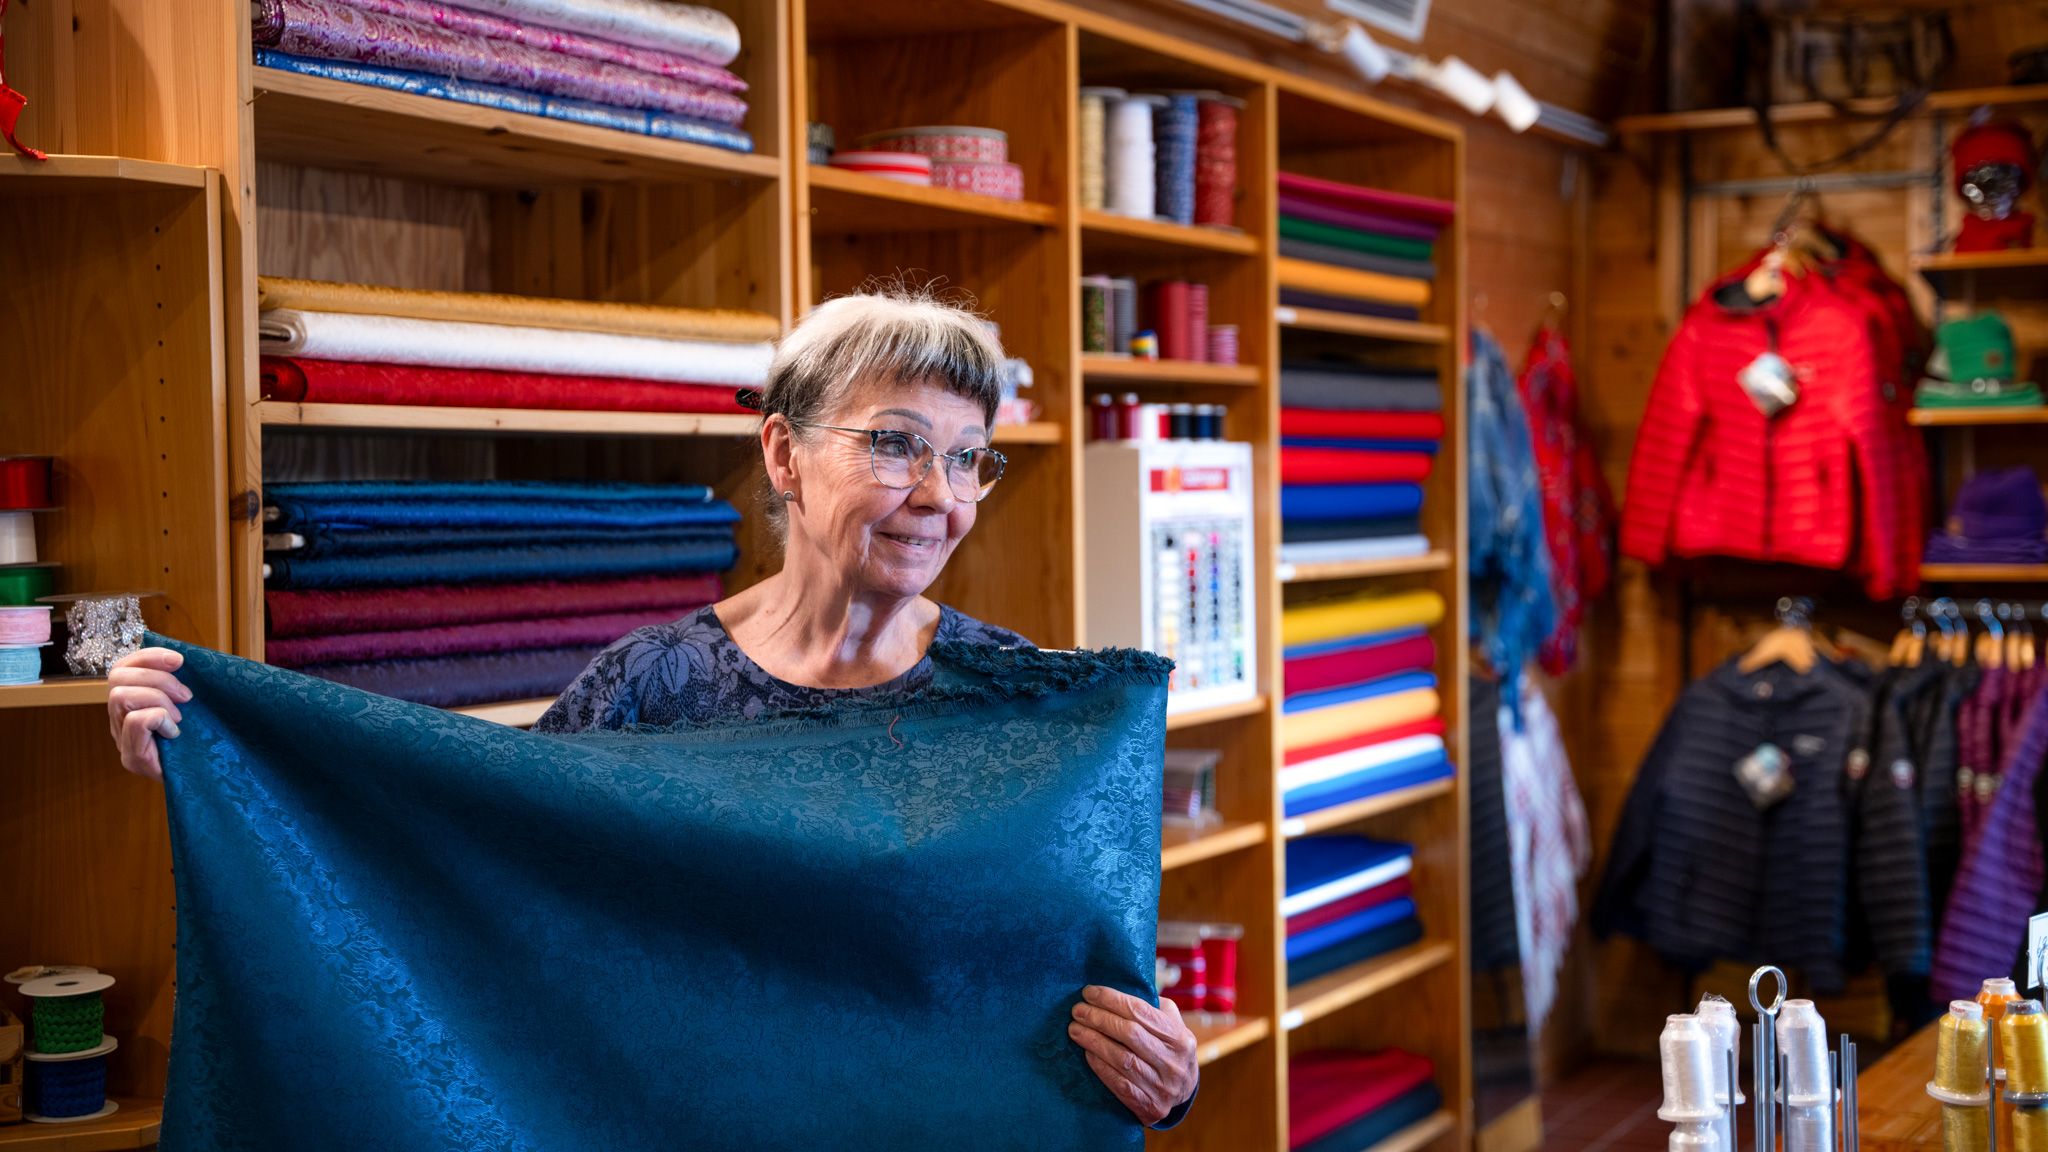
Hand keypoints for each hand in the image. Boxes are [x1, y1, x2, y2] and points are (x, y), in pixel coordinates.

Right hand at [106, 647, 189, 780]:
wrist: (208, 779)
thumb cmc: (201, 739)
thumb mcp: (190, 704)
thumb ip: (178, 683)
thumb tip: (182, 658)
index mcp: (131, 701)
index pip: (122, 667)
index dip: (148, 657)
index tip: (179, 660)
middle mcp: (119, 718)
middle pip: (117, 677)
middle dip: (156, 679)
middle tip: (186, 696)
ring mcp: (122, 739)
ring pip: (121, 696)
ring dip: (157, 699)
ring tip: (179, 716)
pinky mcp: (132, 758)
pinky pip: (136, 722)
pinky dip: (158, 719)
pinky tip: (174, 733)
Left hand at [1068, 985, 1198, 1125]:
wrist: (1184, 1092)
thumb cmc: (1170, 1048)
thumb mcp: (1173, 1024)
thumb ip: (1153, 1006)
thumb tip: (1119, 987)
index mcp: (1180, 1037)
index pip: (1141, 1011)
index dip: (1112, 999)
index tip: (1089, 992)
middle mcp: (1173, 1062)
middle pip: (1129, 1033)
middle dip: (1099, 1018)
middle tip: (1077, 1010)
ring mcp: (1162, 1086)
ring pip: (1122, 1059)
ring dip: (1094, 1041)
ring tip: (1075, 1029)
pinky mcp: (1150, 1106)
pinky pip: (1119, 1084)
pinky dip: (1100, 1067)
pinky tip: (1086, 1053)